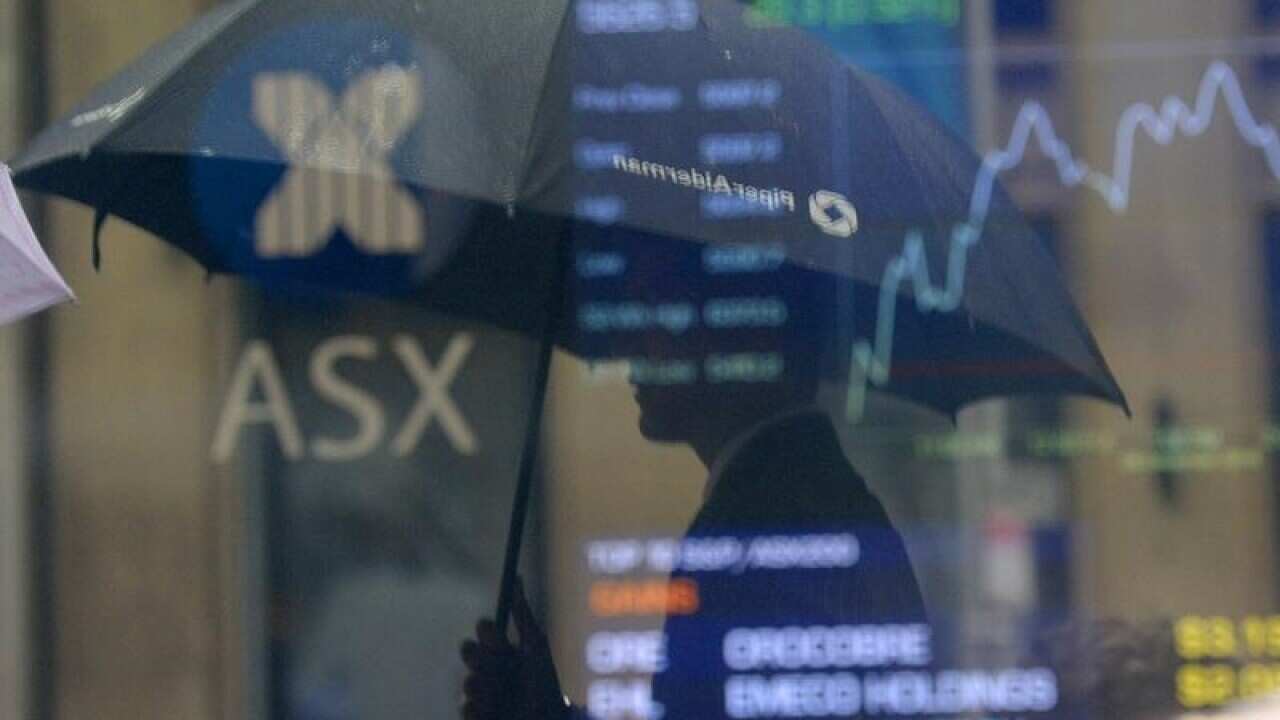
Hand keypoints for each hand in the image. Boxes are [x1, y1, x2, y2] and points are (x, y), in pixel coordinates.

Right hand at [460, 578, 567, 719]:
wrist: (547, 719)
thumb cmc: (546, 683)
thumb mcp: (536, 645)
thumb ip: (523, 614)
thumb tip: (517, 577)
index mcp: (502, 648)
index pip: (484, 630)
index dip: (489, 633)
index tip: (500, 640)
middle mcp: (489, 666)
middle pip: (467, 651)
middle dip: (480, 657)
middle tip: (497, 665)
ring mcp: (481, 690)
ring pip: (469, 681)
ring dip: (487, 686)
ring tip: (506, 694)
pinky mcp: (476, 713)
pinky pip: (465, 706)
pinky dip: (480, 708)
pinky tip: (496, 710)